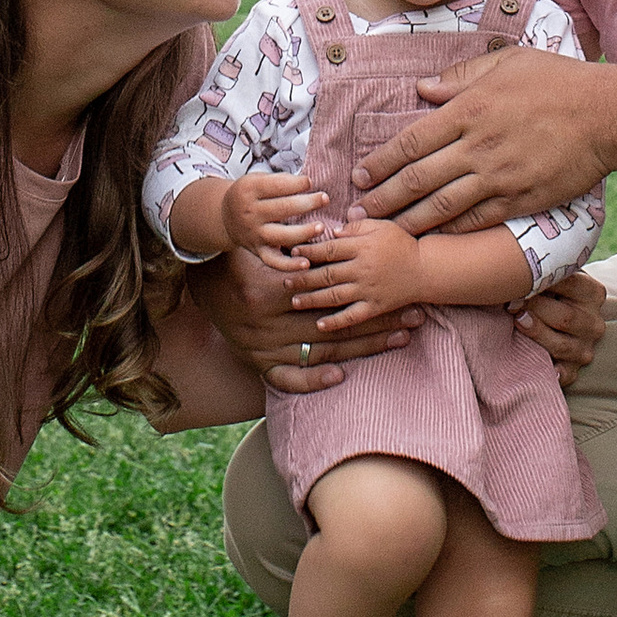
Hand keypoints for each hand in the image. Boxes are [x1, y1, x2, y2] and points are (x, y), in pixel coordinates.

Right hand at [195, 245, 416, 392]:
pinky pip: (287, 377)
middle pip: (335, 325)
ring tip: (398, 340)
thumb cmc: (238, 258)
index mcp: (269, 290)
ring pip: (321, 352)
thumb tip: (337, 236)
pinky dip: (312, 380)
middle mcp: (268, 323)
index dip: (368, 294)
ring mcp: (264, 347)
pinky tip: (341, 376)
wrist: (201, 285)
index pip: (331, 295)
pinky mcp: (258, 363)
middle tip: (414, 317)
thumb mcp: (260, 246)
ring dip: (362, 348)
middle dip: (379, 321)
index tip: (401, 291)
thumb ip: (295, 247)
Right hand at [222, 170, 330, 265]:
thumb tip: (309, 183)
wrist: (225, 216)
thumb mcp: (257, 179)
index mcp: (249, 190)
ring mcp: (254, 234)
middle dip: (307, 203)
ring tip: (321, 226)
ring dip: (303, 232)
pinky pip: (274, 262)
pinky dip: (290, 265)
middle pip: (282, 209)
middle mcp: (251, 213)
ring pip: (281, 236)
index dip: (296, 183)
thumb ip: (279, 180)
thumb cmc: (250, 194)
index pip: (276, 185)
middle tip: (324, 198)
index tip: (310, 182)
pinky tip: (306, 262)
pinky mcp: (258, 251)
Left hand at [286, 218, 429, 330]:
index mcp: (361, 247)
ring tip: (295, 300)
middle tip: (285, 279)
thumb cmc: (401, 243)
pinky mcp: (374, 306)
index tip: (292, 253)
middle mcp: (361, 269)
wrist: (426, 269)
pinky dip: (336, 322)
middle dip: (303, 277)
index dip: (308, 251)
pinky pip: (352, 317)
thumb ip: (356, 227)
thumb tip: (331, 231)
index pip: (329, 249)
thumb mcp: (380, 226)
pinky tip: (320, 324)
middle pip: (326, 274)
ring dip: (312, 298)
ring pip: (334, 295)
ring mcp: (367, 290)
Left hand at [353, 47, 607, 233]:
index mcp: (468, 109)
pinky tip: (434, 237)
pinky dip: (451, 231)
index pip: (410, 142)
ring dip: (409, 221)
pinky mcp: (520, 200)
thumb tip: (423, 89)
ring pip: (442, 207)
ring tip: (387, 231)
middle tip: (360, 213)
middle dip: (384, 199)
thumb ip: (461, 77)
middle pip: (417, 179)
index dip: (380, 163)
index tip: (360, 176)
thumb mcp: (506, 62)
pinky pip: (477, 220)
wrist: (606, 115)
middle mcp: (477, 146)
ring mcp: (499, 177)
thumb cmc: (557, 81)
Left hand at [512, 267, 605, 385]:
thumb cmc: (547, 290)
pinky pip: (564, 374)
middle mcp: (594, 323)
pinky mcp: (573, 370)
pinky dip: (552, 372)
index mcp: (593, 293)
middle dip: (535, 308)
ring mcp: (585, 349)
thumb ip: (542, 268)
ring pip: (561, 345)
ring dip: (537, 334)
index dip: (541, 282)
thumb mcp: (551, 275)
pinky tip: (538, 365)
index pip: (570, 284)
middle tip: (511, 302)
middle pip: (564, 317)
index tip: (517, 279)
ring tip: (517, 322)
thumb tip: (513, 258)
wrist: (556, 313)